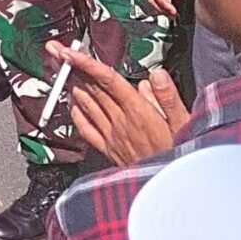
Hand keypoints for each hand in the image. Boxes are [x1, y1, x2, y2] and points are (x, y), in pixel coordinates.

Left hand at [52, 43, 189, 167]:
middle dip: (72, 67)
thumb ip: (168, 97)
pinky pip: (88, 130)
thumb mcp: (184, 124)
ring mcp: (112, 136)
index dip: (86, 64)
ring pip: (87, 105)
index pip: (107, 80)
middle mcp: (120, 121)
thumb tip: (155, 74)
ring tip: (61, 70)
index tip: (69, 53)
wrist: (172, 189)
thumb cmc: (181, 155)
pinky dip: (78, 115)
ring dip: (73, 85)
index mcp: (138, 111)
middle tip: (56, 51)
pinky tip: (73, 106)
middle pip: (92, 87)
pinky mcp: (110, 150)